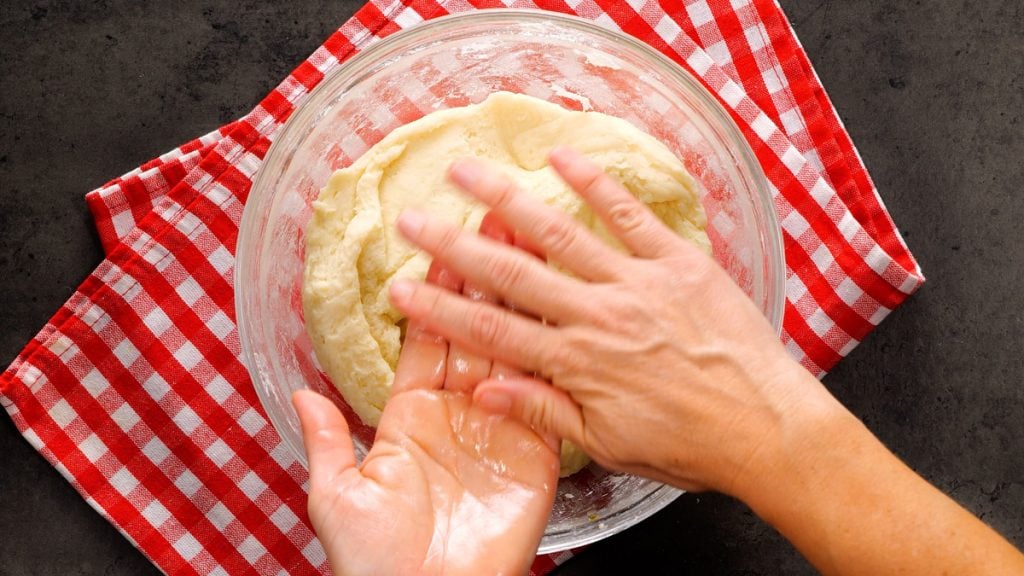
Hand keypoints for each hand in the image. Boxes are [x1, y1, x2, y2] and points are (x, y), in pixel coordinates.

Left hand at [294, 216, 558, 575]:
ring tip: (533, 246)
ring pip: (512, 350)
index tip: (442, 246)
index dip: (434, 292)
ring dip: (521, 298)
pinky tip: (562, 311)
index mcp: (411, 415)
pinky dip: (552, 355)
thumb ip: (328, 441)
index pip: (426, 338)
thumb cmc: (376, 561)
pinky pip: (546, 396)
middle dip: (484, 276)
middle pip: (474, 330)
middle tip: (497, 223)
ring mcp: (501, 426)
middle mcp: (459, 412)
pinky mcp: (538, 451)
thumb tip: (303, 394)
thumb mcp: (339, 496)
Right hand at [386, 146, 840, 495]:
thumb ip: (541, 411)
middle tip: (412, 218)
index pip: (492, 330)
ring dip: (507, 200)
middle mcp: (597, 314)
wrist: (766, 427)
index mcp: (576, 363)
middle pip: (511, 273)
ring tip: (467, 171)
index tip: (401, 289)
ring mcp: (636, 282)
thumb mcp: (606, 443)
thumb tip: (481, 389)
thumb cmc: (688, 444)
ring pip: (559, 234)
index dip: (441, 309)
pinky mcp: (677, 262)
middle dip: (455, 245)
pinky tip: (562, 158)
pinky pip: (630, 215)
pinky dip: (596, 185)